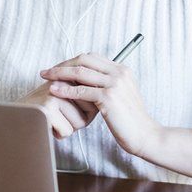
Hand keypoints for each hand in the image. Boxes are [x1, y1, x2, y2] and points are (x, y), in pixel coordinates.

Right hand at [16, 80, 96, 139]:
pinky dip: (58, 133)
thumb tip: (102, 104)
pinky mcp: (48, 107)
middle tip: (60, 115)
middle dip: (79, 119)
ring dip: (68, 127)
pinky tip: (47, 125)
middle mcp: (63, 80)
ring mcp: (55, 93)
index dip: (86, 111)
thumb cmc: (44, 112)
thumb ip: (84, 96)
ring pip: (80, 122)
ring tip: (53, 119)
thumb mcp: (66, 98)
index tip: (69, 108)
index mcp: (70, 75)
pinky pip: (67, 130)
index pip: (95, 98)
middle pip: (91, 110)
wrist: (15, 118)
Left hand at [40, 52, 160, 156]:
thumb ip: (108, 85)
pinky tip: (54, 91)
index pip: (92, 57)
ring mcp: (114, 84)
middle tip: (47, 71)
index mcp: (122, 70)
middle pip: (84, 60)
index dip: (73, 61)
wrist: (145, 135)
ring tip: (46, 77)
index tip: (59, 68)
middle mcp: (119, 72)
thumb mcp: (122, 96)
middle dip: (63, 64)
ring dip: (59, 73)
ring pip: (80, 72)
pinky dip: (65, 90)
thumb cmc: (131, 120)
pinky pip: (81, 90)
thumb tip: (87, 81)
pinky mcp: (108, 98)